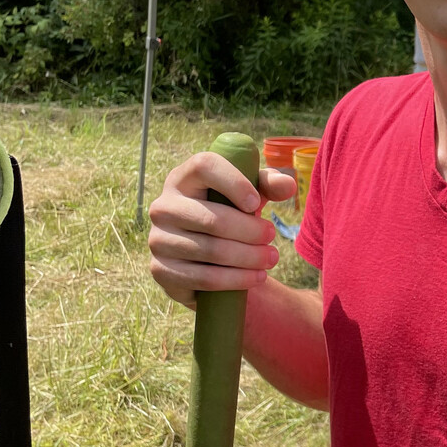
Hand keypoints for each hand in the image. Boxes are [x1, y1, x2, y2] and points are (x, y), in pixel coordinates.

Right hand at [148, 152, 296, 307]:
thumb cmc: (231, 215)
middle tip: (272, 237)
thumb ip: (269, 185)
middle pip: (212, 218)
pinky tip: (256, 277)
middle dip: (251, 231)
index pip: (204, 166)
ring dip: (249, 257)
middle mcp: (163, 206)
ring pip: (211, 250)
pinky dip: (235, 279)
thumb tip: (287, 185)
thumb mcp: (250, 195)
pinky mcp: (161, 270)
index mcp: (183, 178)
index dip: (234, 182)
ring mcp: (158, 240)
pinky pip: (203, 278)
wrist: (209, 259)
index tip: (256, 203)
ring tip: (271, 259)